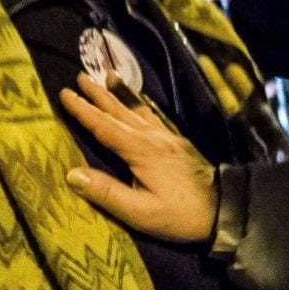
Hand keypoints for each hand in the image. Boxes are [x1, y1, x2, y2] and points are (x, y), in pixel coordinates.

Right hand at [60, 76, 217, 243]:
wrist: (224, 209)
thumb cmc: (179, 214)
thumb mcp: (139, 212)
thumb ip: (106, 193)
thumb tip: (72, 173)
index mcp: (140, 150)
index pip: (104, 126)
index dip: (83, 110)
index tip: (64, 94)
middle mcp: (152, 137)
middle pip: (119, 111)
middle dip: (97, 94)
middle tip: (79, 74)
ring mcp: (166, 137)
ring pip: (136, 110)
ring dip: (118, 94)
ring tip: (107, 76)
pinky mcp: (176, 143)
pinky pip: (152, 116)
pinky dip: (140, 103)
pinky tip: (139, 102)